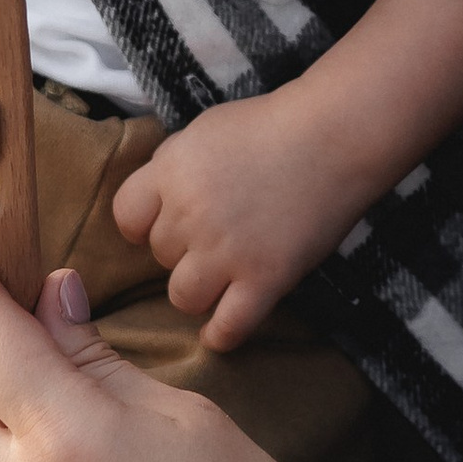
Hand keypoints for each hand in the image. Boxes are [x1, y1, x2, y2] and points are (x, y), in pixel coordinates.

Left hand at [108, 84, 377, 349]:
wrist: (336, 135)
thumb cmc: (272, 126)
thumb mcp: (205, 131)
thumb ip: (173, 167)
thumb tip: (155, 201)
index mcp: (172, 171)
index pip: (126, 217)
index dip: (144, 223)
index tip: (167, 223)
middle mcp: (190, 214)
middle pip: (160, 256)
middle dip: (184, 248)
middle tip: (219, 233)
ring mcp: (227, 251)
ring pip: (183, 297)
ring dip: (199, 290)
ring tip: (222, 277)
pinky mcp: (265, 278)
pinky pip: (228, 326)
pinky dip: (220, 335)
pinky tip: (219, 331)